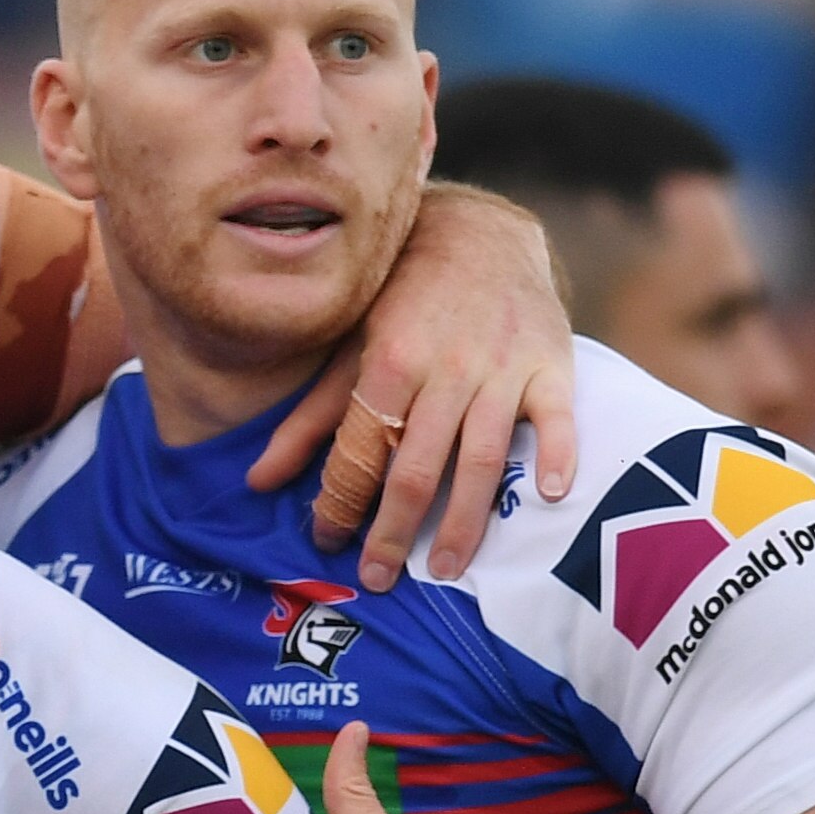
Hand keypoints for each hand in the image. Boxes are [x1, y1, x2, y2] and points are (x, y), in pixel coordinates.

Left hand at [246, 186, 576, 589]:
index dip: (339, 502)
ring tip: (448, 571)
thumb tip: (257, 481)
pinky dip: (556, 455)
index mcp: (389, 362)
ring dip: (464, 520)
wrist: (479, 233)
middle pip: (416, 467)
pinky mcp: (551, 364)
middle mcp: (446, 369)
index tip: (325, 542)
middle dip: (394, 530)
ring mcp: (502, 368)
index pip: (360, 451)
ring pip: (482, 457)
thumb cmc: (400, 299)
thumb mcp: (347, 349)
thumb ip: (310, 418)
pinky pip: (557, 417)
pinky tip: (548, 495)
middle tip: (380, 579)